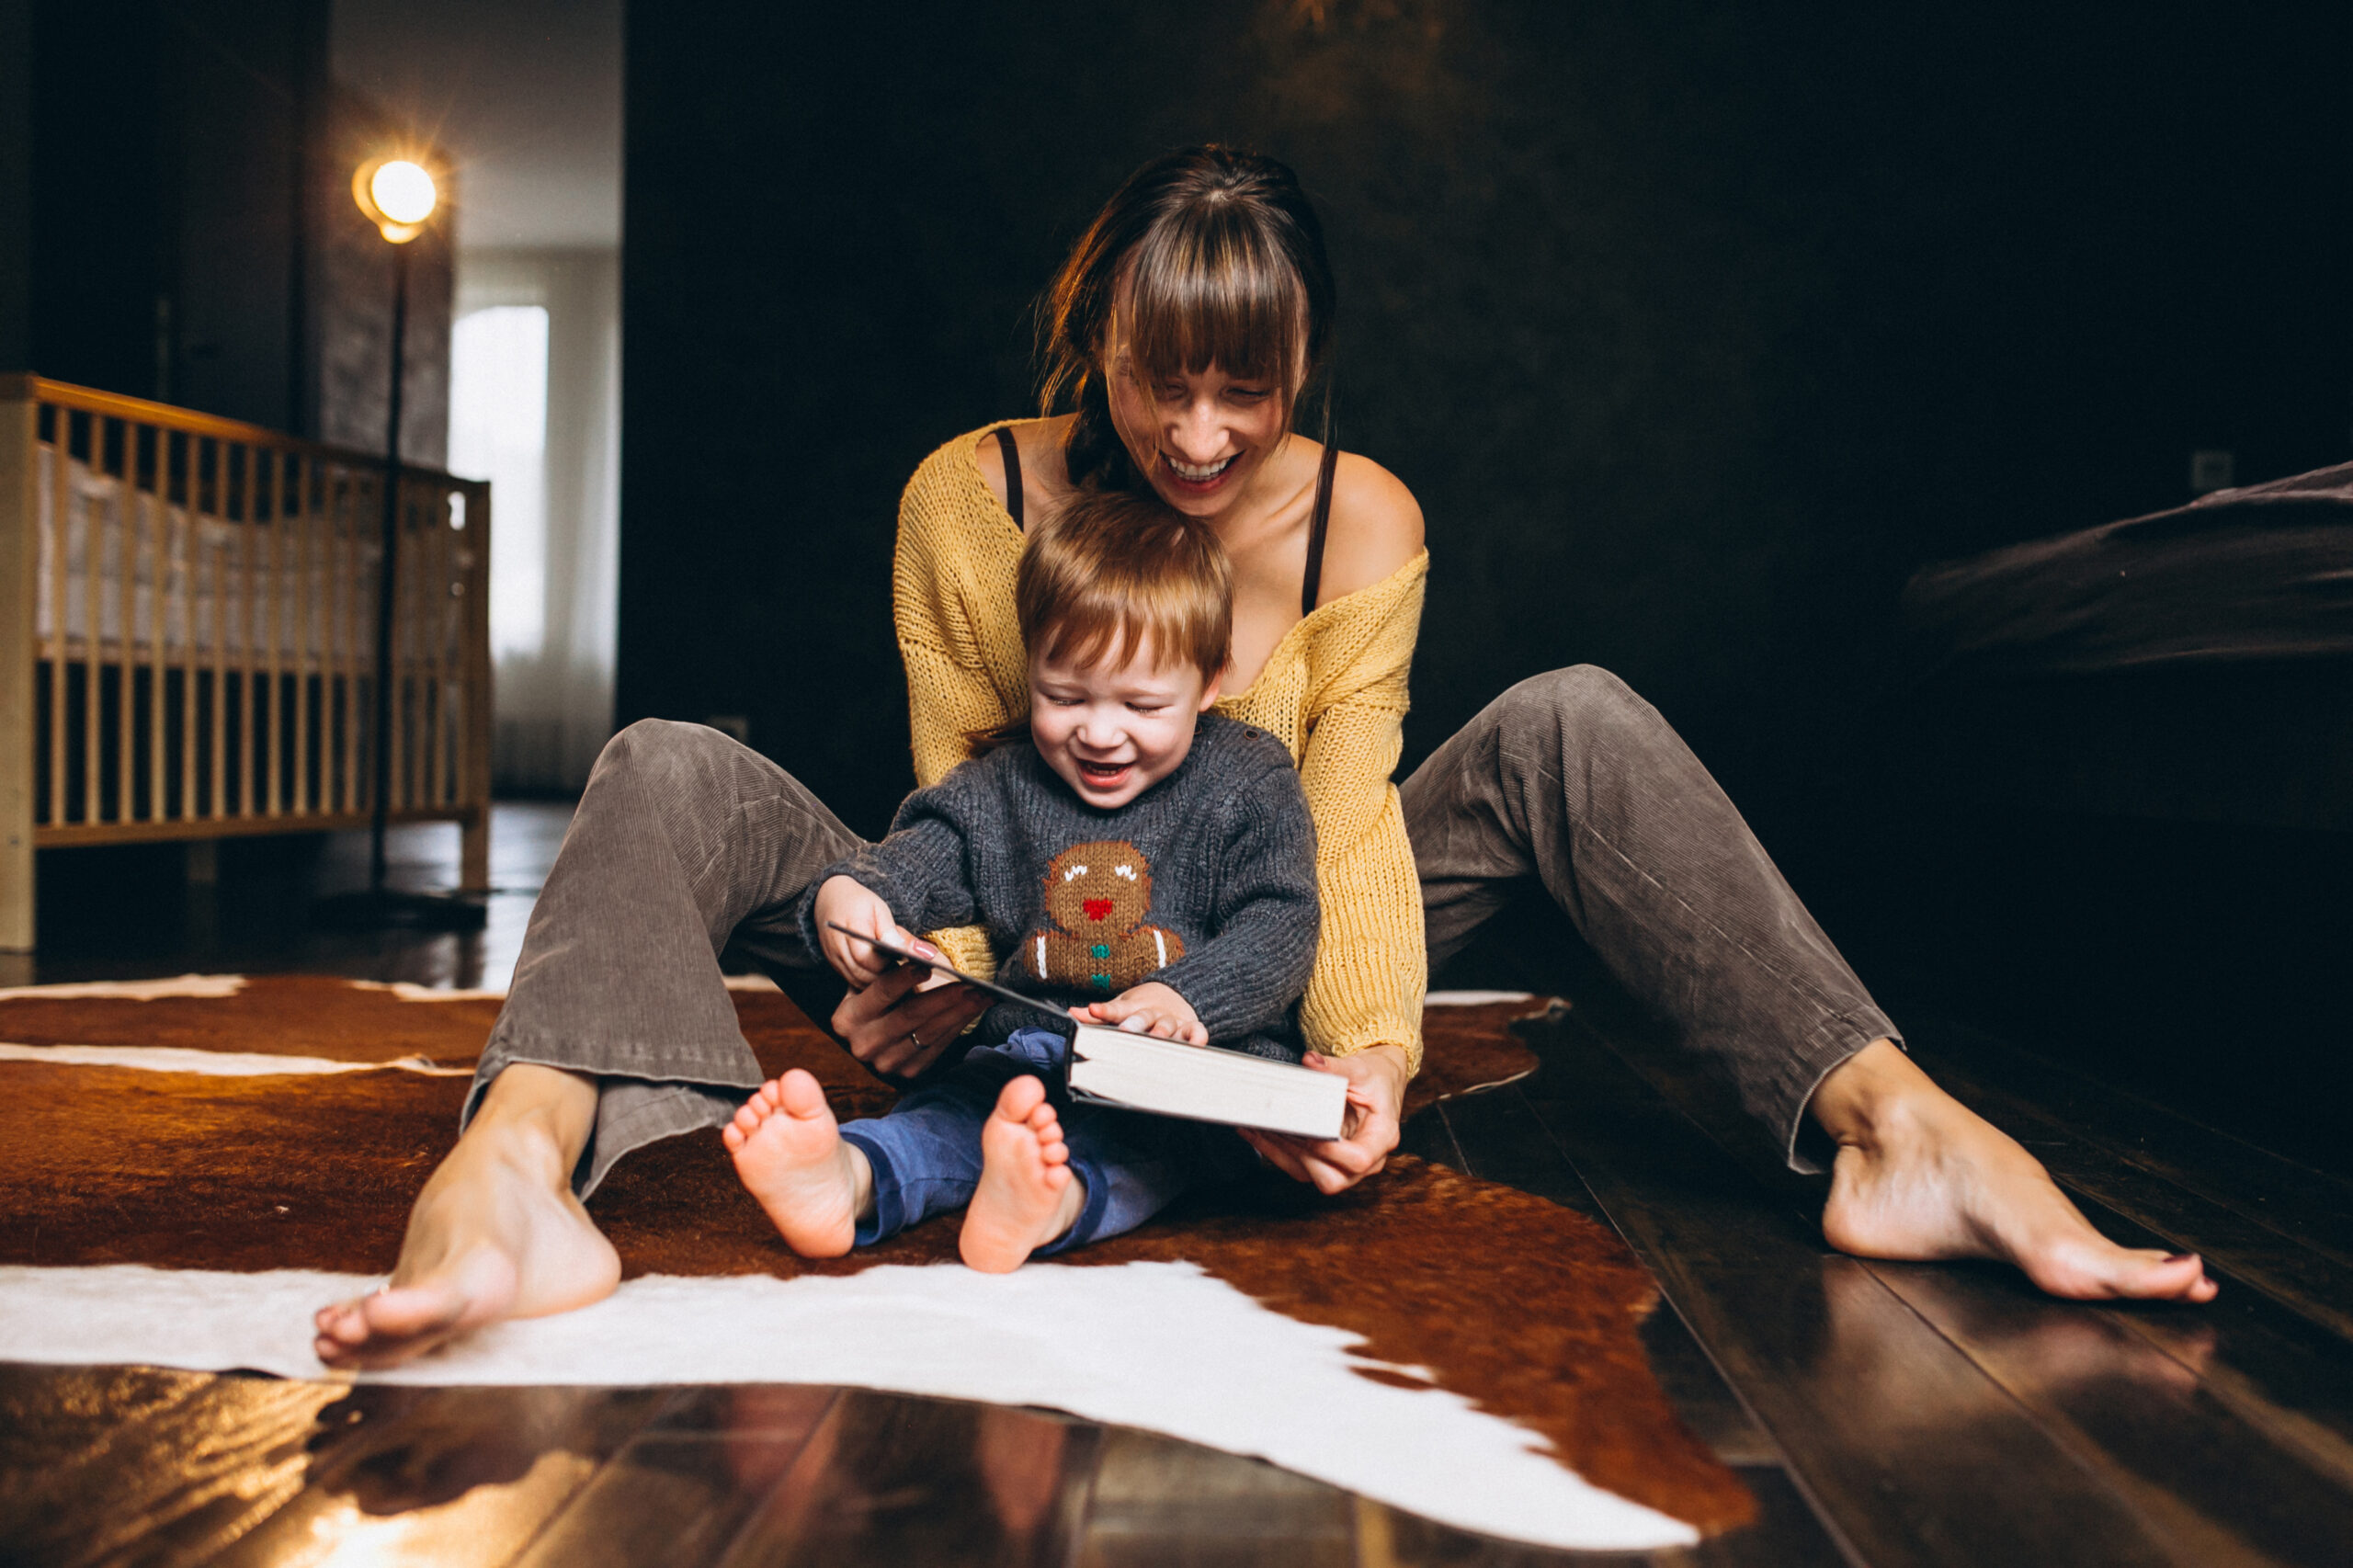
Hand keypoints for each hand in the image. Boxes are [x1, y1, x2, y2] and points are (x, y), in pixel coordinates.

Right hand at [813, 876, 917, 986]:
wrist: (830, 897)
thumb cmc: (859, 903)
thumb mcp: (881, 911)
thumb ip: (898, 934)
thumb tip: (923, 954)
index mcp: (851, 927)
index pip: (867, 958)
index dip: (887, 966)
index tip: (907, 966)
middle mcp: (837, 946)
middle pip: (862, 974)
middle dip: (885, 979)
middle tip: (905, 976)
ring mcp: (833, 957)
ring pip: (857, 981)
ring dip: (877, 983)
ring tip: (896, 976)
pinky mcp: (833, 964)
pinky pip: (851, 980)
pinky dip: (867, 982)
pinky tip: (883, 977)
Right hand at [831, 958, 992, 1077]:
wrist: (875, 1033)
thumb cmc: (879, 995)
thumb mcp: (875, 978)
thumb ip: (892, 964)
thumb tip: (922, 954)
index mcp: (847, 1018)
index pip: (880, 992)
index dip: (905, 977)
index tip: (929, 964)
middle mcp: (862, 1044)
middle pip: (909, 1015)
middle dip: (944, 996)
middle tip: (971, 982)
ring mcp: (884, 1062)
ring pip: (928, 1033)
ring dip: (959, 1012)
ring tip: (982, 995)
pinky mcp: (907, 1072)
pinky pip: (938, 1047)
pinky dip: (958, 1026)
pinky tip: (974, 1010)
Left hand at [1079, 983, 1205, 1044]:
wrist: (1174, 993)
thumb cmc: (1141, 1007)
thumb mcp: (1121, 1007)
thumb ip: (1100, 1014)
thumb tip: (1072, 1014)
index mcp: (1133, 1008)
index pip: (1117, 1009)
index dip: (1105, 1010)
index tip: (1093, 1009)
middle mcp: (1152, 1013)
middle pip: (1144, 1017)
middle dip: (1135, 1024)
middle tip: (1126, 1030)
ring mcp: (1172, 1020)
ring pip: (1168, 1025)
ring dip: (1163, 1031)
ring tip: (1158, 1037)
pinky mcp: (1190, 1027)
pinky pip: (1196, 1032)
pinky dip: (1197, 1037)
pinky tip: (1195, 1045)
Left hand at [1239, 1043, 1408, 1194]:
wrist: (1380, 1082)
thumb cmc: (1375, 1078)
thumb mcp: (1360, 1069)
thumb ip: (1335, 1067)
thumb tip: (1310, 1061)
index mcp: (1382, 1137)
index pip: (1359, 1159)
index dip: (1331, 1152)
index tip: (1309, 1133)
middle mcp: (1368, 1159)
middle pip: (1334, 1179)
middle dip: (1301, 1157)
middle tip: (1278, 1130)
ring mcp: (1348, 1166)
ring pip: (1312, 1177)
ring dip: (1282, 1155)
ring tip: (1259, 1129)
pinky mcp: (1329, 1162)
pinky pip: (1301, 1168)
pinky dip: (1278, 1153)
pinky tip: (1259, 1133)